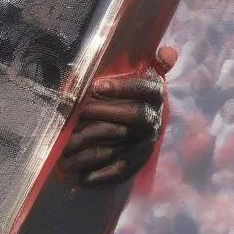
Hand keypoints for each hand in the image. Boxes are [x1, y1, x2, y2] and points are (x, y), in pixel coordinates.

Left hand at [61, 46, 176, 186]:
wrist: (143, 127)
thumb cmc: (133, 96)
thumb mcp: (143, 78)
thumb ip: (154, 64)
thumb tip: (169, 53)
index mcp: (154, 97)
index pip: (144, 90)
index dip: (122, 88)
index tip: (95, 86)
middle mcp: (152, 122)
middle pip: (132, 117)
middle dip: (102, 116)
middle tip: (78, 115)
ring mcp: (143, 145)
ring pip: (118, 147)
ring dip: (89, 152)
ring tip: (65, 153)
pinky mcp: (135, 163)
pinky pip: (119, 172)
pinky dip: (100, 177)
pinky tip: (81, 180)